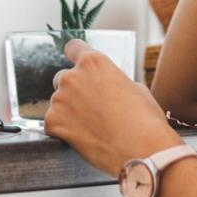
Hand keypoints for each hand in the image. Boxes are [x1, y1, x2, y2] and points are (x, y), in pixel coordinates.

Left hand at [45, 38, 182, 176]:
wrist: (140, 148)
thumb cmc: (144, 119)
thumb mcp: (135, 87)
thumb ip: (113, 80)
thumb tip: (107, 86)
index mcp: (94, 62)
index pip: (73, 48)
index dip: (75, 56)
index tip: (76, 65)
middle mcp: (72, 76)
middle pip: (63, 78)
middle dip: (73, 90)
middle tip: (91, 107)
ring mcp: (60, 100)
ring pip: (58, 102)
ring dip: (68, 111)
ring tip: (91, 127)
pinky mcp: (53, 123)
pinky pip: (52, 124)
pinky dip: (63, 130)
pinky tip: (82, 137)